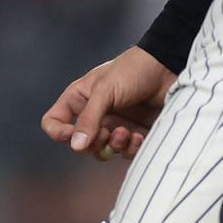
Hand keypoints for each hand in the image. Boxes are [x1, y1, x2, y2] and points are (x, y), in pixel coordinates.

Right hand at [41, 46, 176, 160]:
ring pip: (103, 152)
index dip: (59, 133)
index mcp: (79, 99)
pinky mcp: (134, 134)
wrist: (168, 69)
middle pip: (79, 144)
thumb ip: (89, 119)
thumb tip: (75, 146)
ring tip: (127, 132)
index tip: (73, 135)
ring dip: (114, 146)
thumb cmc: (132, 71)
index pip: (54, 123)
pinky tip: (139, 136)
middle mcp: (94, 115)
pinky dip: (131, 148)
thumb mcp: (105, 91)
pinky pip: (125, 153)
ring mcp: (114, 125)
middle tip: (108, 132)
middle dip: (93, 142)